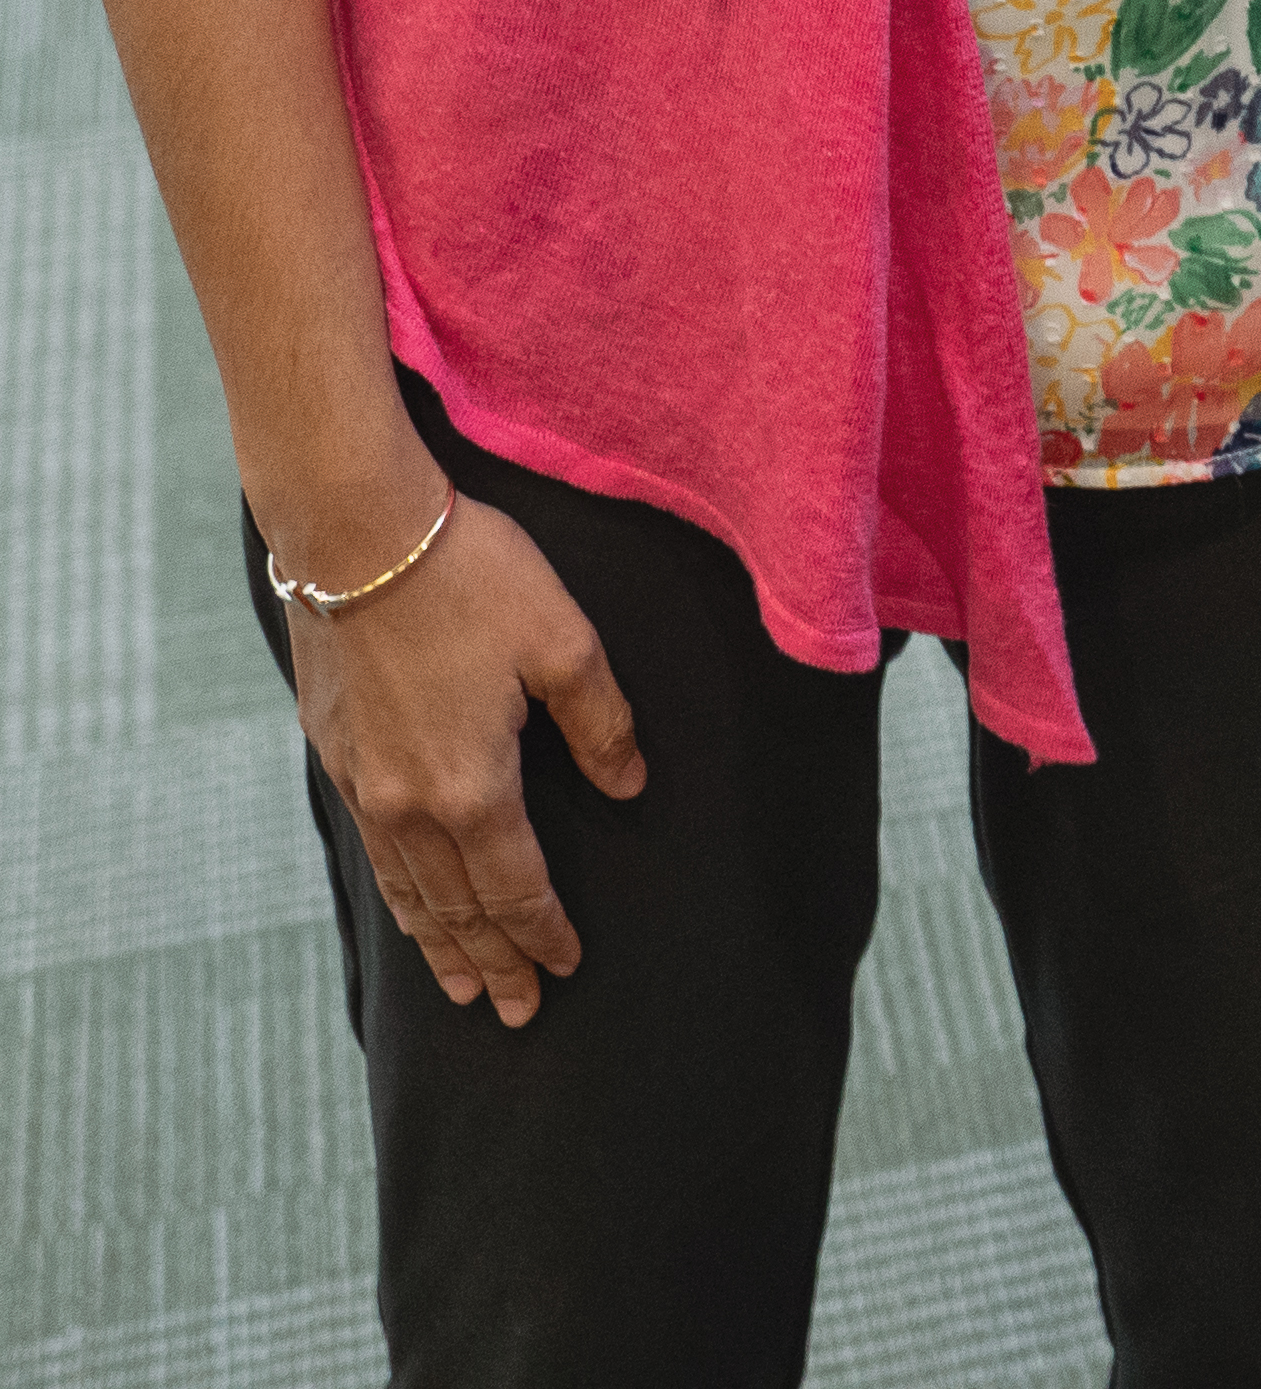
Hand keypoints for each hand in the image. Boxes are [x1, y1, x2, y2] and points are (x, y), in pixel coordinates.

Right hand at [288, 493, 646, 1021]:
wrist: (358, 540)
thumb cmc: (472, 579)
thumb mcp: (563, 639)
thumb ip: (600, 722)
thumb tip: (631, 785)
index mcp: (472, 786)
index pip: (516, 886)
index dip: (544, 932)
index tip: (567, 968)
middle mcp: (409, 805)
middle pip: (458, 908)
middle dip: (491, 962)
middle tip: (514, 1013)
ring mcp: (364, 786)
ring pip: (408, 892)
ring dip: (439, 943)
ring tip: (461, 985)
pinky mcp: (336, 756)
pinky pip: (373, 855)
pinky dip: (398, 898)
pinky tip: (408, 906)